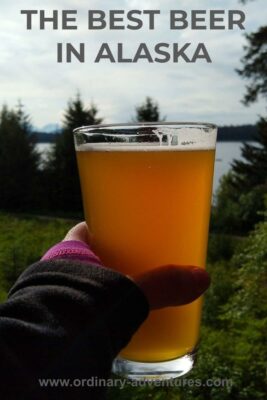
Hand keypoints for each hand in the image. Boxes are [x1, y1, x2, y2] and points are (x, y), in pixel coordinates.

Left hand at [64, 222, 209, 309]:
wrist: (49, 347)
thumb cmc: (83, 305)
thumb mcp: (128, 291)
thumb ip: (164, 284)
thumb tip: (203, 278)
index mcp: (70, 250)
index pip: (87, 230)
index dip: (107, 228)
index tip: (126, 231)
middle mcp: (59, 268)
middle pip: (90, 256)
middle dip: (112, 259)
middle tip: (138, 262)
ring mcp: (58, 292)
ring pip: (86, 282)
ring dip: (106, 285)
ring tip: (130, 290)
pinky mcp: (62, 318)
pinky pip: (82, 306)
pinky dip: (99, 309)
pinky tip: (115, 316)